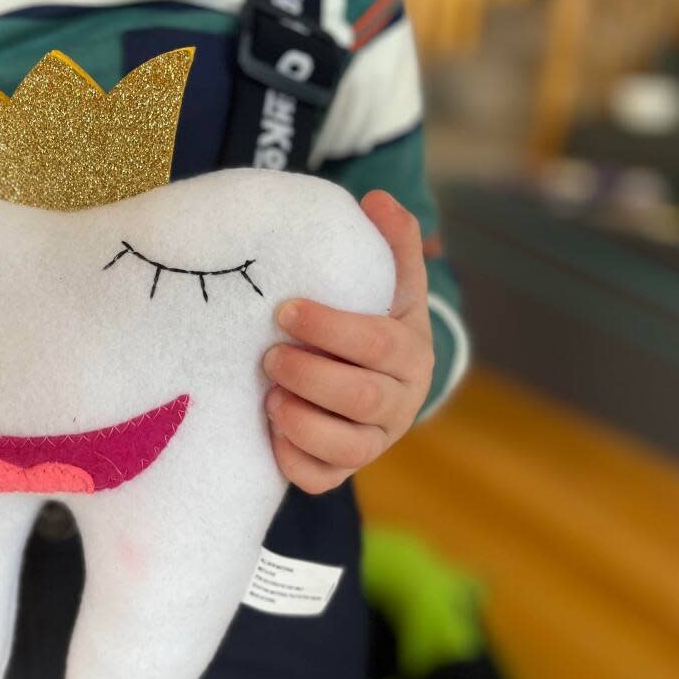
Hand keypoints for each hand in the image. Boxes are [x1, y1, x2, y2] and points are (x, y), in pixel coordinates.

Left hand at [262, 190, 432, 494]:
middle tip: (269, 356)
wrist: (371, 378)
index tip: (285, 310)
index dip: (329, 328)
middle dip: (309, 376)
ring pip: (345, 445)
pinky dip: (294, 459)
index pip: (376, 344)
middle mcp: (400, 402)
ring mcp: (373, 441)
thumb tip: (378, 199)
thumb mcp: (387, 281)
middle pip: (361, 398)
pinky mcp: (342, 470)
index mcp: (410, 352)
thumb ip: (390, 241)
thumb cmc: (372, 320)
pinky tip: (270, 433)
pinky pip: (321, 479)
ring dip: (299, 419)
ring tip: (268, 394)